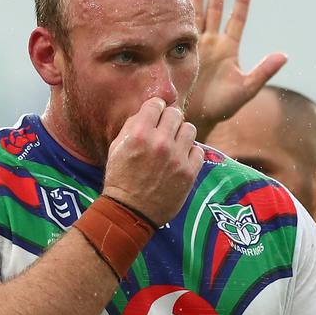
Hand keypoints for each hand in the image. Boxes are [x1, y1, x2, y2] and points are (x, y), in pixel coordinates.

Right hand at [102, 97, 202, 225]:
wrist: (130, 211)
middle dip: (169, 119)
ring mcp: (177, 158)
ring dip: (182, 134)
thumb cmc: (120, 178)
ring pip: (189, 129)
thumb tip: (149, 110)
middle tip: (165, 129)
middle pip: (175, 114)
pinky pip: (198, 150)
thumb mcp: (117, 147)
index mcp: (139, 134)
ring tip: (175, 143)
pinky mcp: (189, 172)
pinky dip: (190, 152)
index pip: (156, 104)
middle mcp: (160, 143)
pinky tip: (180, 159)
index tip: (156, 114)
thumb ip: (132, 125)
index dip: (156, 107)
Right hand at [185, 0, 286, 133]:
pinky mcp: (180, 52)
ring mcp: (196, 46)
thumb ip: (264, 71)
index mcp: (229, 50)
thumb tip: (284, 55)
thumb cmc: (223, 106)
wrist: (197, 117)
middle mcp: (213, 44)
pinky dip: (181, 13)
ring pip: (197, 16)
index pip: (237, 21)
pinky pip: (181, 28)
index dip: (241, 4)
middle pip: (216, 12)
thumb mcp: (246, 88)